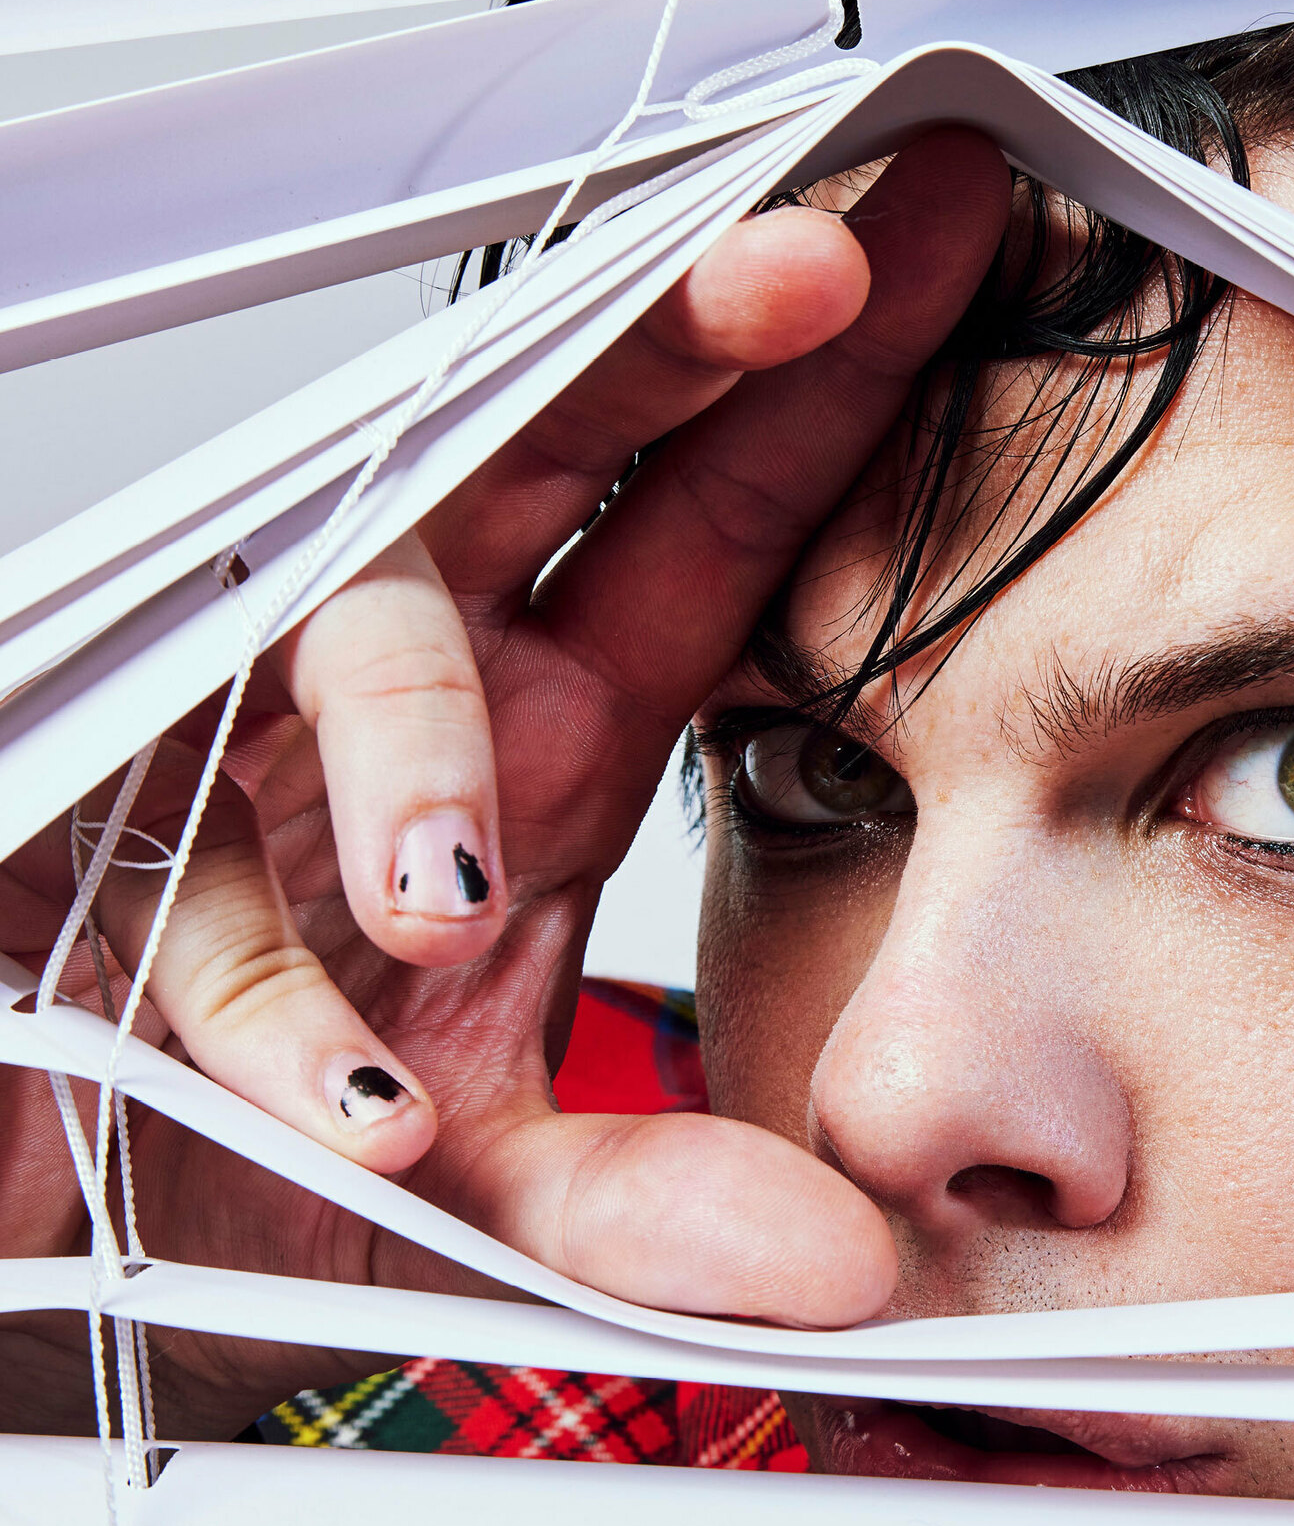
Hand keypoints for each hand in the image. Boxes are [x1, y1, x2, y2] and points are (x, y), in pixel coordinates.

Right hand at [0, 128, 1009, 1438]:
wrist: (78, 1209)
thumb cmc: (294, 1116)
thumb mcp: (502, 1175)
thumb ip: (658, 1205)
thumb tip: (842, 1267)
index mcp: (552, 717)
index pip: (711, 521)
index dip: (830, 395)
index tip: (973, 259)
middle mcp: (420, 691)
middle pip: (542, 457)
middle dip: (669, 352)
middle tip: (808, 268)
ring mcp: (255, 743)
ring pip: (343, 647)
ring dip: (406, 742)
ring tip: (446, 892)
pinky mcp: (92, 849)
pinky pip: (184, 908)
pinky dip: (263, 1013)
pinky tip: (348, 1101)